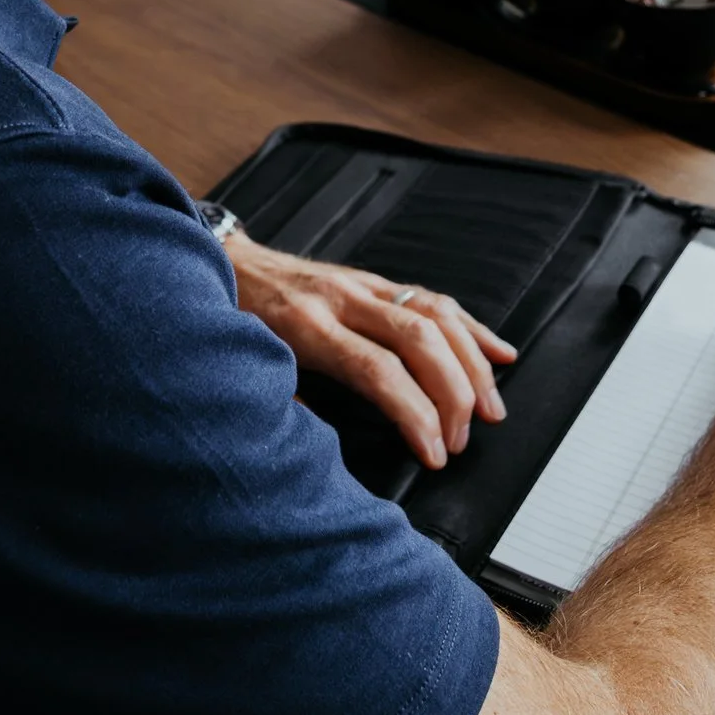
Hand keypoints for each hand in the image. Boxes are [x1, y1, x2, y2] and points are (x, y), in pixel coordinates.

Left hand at [226, 235, 516, 468]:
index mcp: (308, 327)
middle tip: (461, 439)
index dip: (414, 415)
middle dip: (453, 394)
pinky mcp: (371, 281)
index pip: (378, 371)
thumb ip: (278, 406)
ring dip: (471, 363)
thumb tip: (311, 450)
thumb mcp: (242, 368)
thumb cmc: (229, 318)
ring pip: (436, 315)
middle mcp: (342, 300)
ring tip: (490, 408)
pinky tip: (496, 352)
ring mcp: (361, 286)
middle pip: (419, 340)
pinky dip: (470, 328)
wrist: (218, 261)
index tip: (433, 453)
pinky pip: (433, 299)